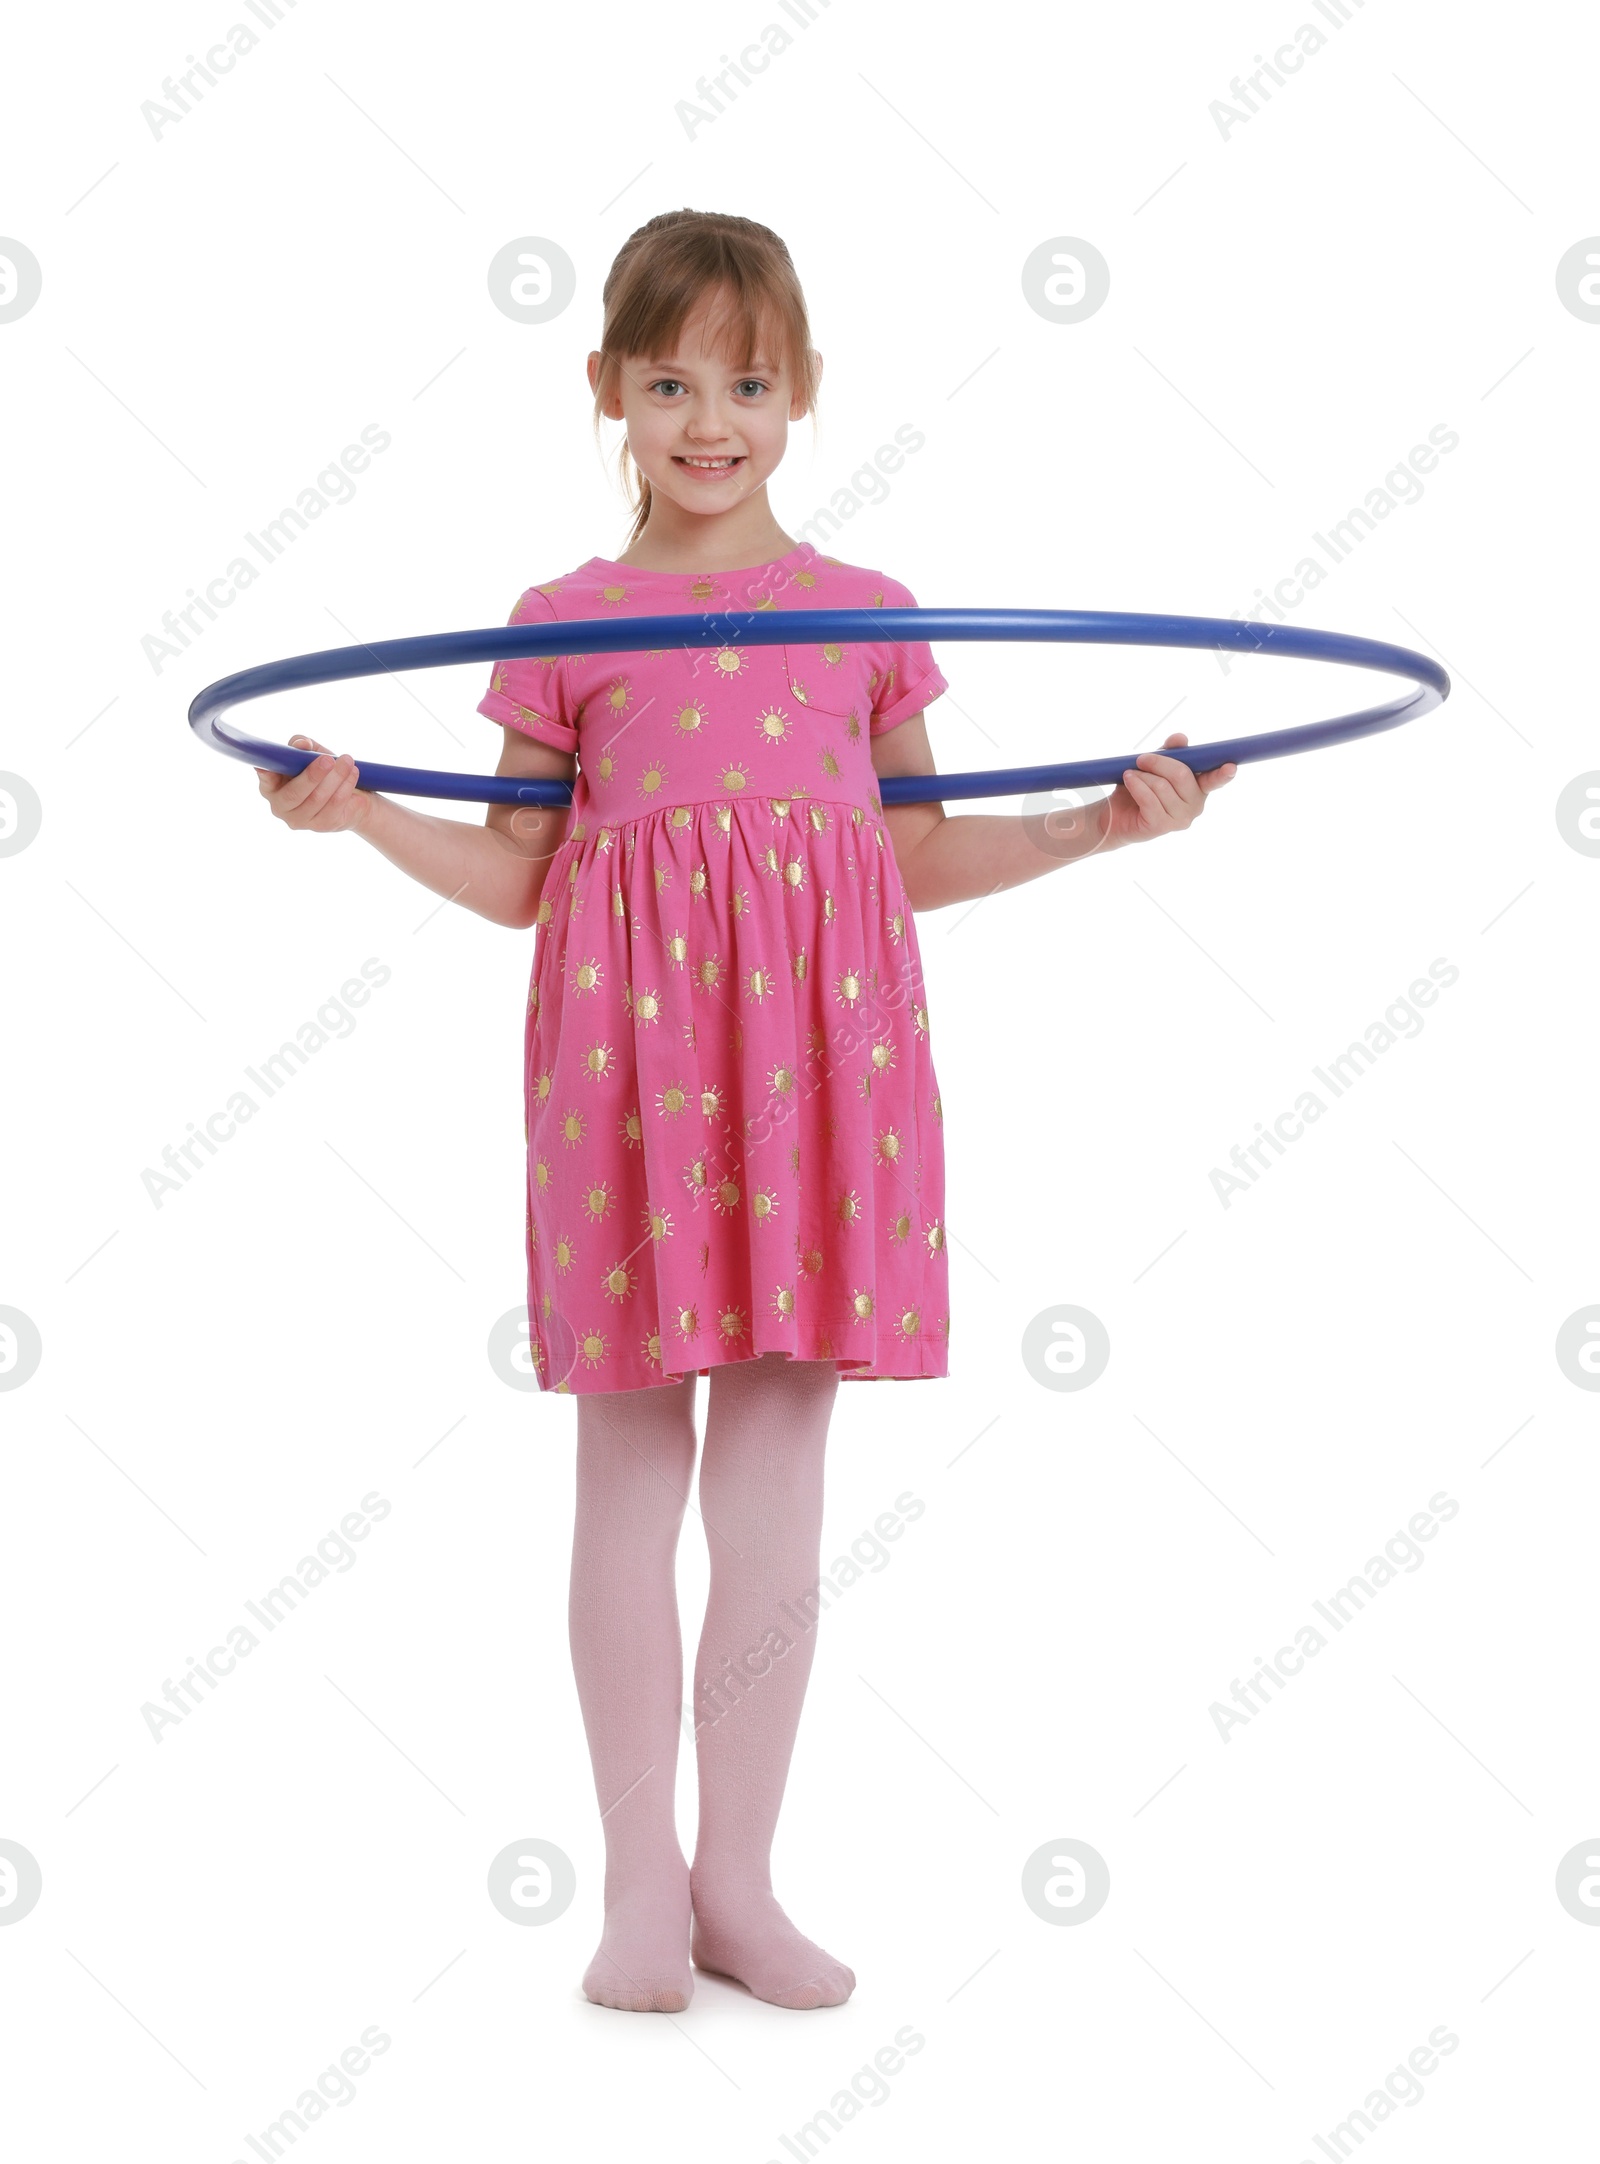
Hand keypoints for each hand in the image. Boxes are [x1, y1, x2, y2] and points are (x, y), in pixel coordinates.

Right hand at [255, 735, 371, 833]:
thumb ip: (302, 746)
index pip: (265, 781)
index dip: (266, 774)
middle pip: (294, 794)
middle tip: (328, 759)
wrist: (352, 794)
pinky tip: (353, 773)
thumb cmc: (323, 771)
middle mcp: (280, 807)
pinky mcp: (322, 825)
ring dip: (335, 777)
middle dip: (313, 775)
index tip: (267, 766)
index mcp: (271, 786)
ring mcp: (301, 819)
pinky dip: (345, 786)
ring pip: (318, 799)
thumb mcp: (311, 753)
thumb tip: (301, 744)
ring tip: (347, 761)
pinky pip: (335, 805)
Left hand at [1103, 733, 1234, 848]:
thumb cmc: (1139, 788)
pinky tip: (1128, 780)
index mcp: (1199, 788)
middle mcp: (1195, 805)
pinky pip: (1149, 799)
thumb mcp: (1154, 765)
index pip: (1215, 780)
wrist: (1115, 814)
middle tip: (1141, 759)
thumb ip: (1170, 752)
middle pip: (1182, 775)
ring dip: (1142, 776)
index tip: (1231, 767)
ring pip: (1162, 786)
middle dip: (1159, 762)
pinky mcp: (1161, 826)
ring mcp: (1180, 819)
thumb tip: (1181, 738)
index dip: (1223, 774)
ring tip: (1131, 775)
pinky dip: (1136, 785)